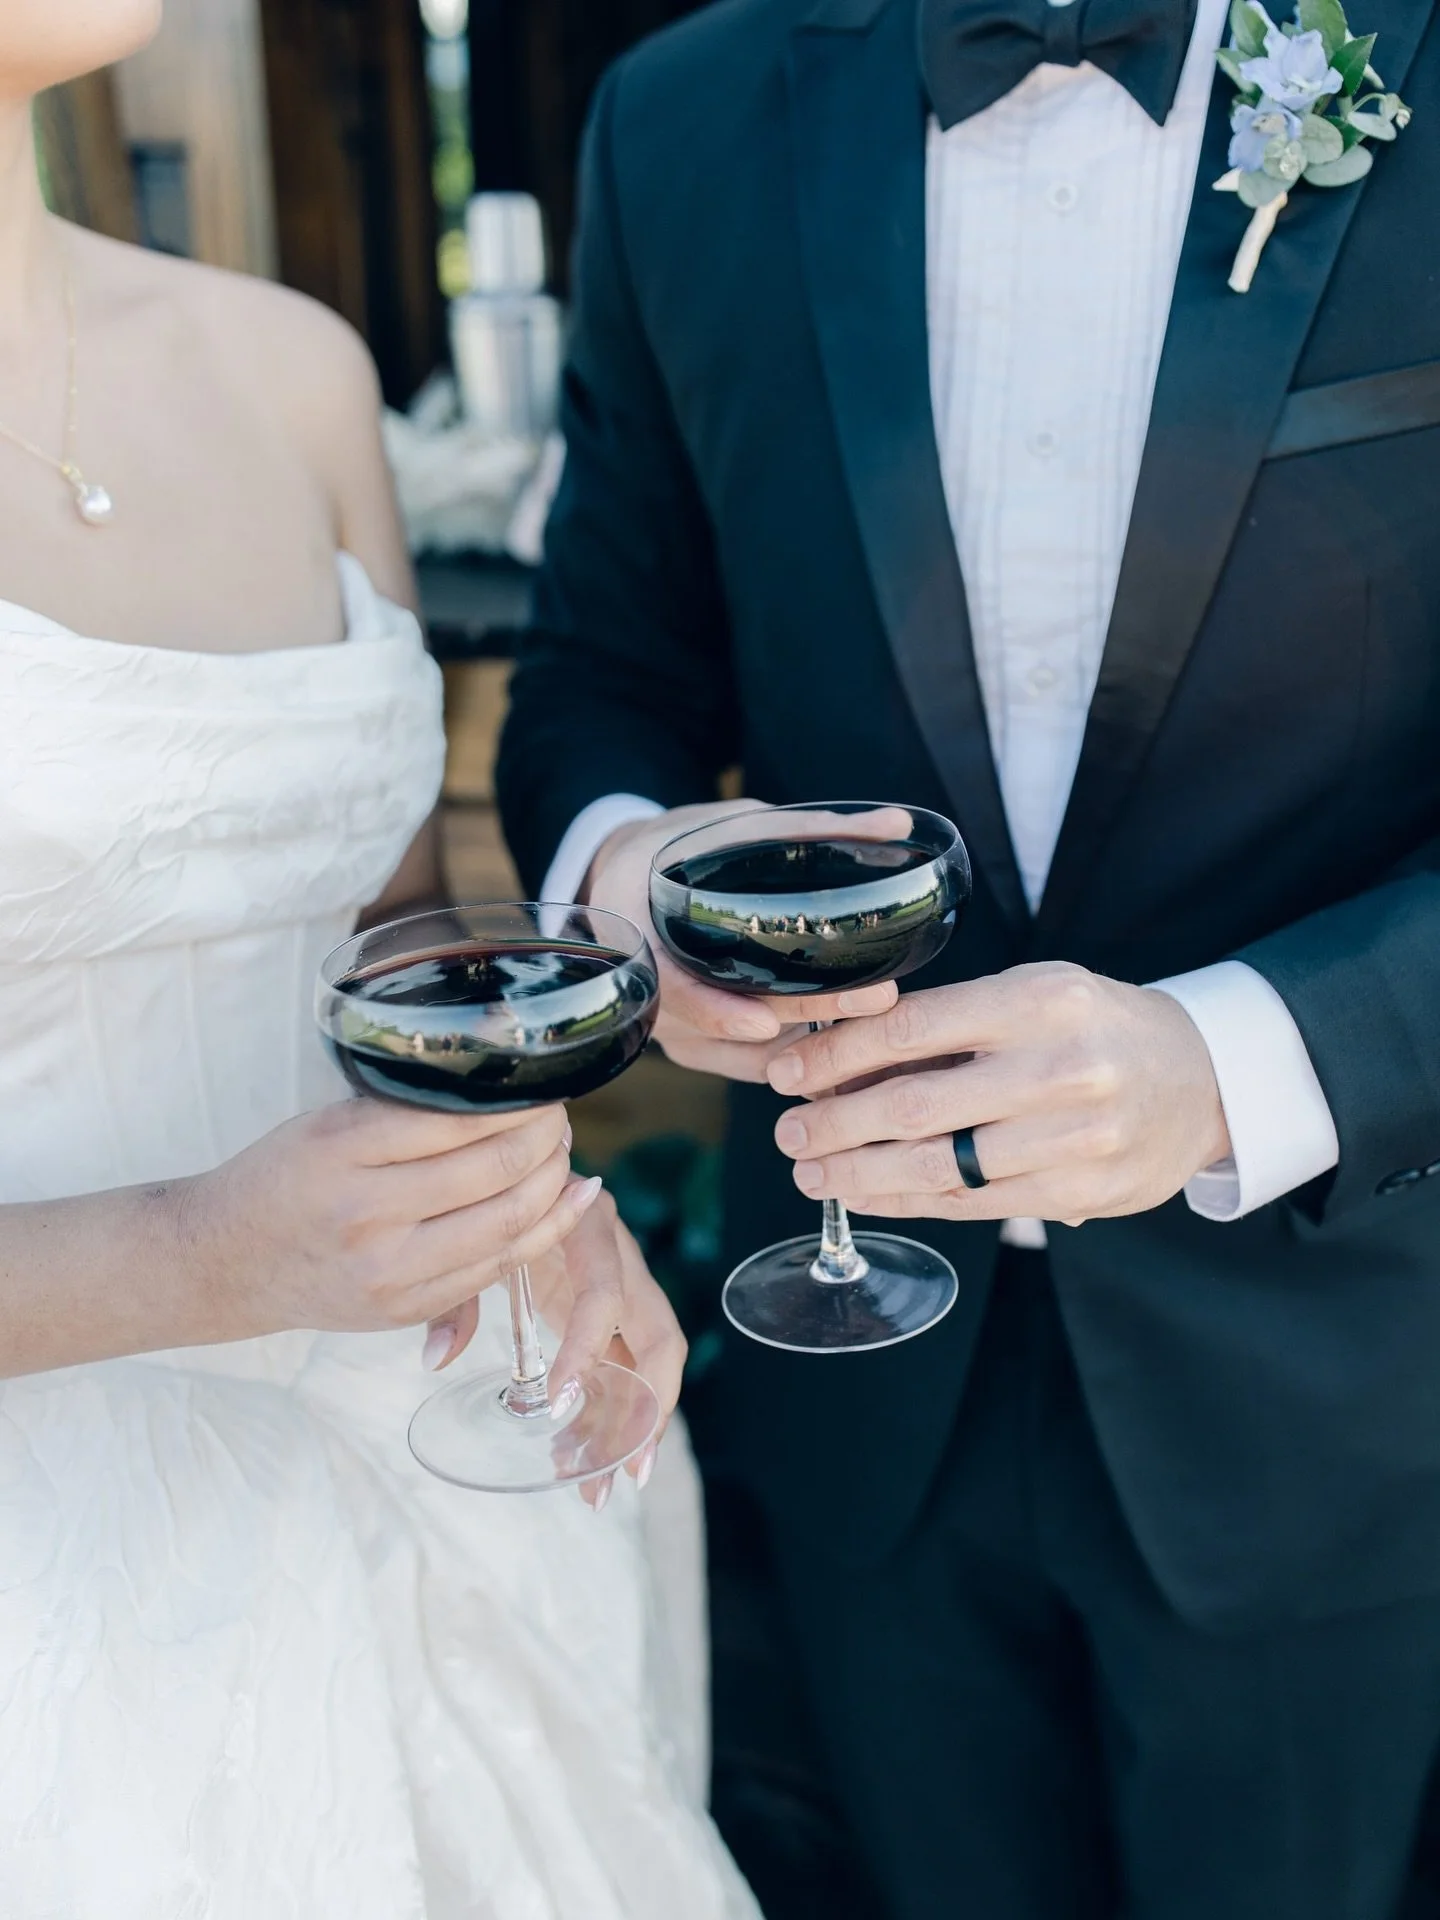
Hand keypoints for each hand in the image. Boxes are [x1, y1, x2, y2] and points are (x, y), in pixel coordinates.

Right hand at [189, 1098, 599, 1339]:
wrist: (225, 1261)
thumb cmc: (284, 1178)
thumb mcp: (327, 1124)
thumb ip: (405, 1114)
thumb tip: (502, 1090)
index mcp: (343, 1149)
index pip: (461, 1120)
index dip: (518, 1101)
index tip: (541, 1081)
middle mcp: (367, 1214)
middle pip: (496, 1171)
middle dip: (545, 1137)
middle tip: (558, 1113)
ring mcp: (388, 1271)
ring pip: (507, 1223)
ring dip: (553, 1182)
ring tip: (562, 1151)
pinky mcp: (404, 1309)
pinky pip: (495, 1268)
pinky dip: (544, 1232)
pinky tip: (570, 1201)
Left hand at [427, 1190, 685, 1506]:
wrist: (506, 1162)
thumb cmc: (487, 1199)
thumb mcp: (468, 1239)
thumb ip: (453, 1296)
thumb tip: (436, 1359)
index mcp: (586, 1228)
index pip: (603, 1296)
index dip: (588, 1349)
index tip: (559, 1403)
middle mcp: (619, 1259)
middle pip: (658, 1338)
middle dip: (648, 1409)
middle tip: (625, 1472)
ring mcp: (622, 1289)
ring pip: (650, 1363)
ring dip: (634, 1425)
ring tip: (602, 1486)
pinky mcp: (612, 1313)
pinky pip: (627, 1366)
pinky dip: (613, 1413)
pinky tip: (587, 1458)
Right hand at [585, 803, 897, 1080]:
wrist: (628, 885)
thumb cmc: (678, 850)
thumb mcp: (725, 827)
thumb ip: (805, 829)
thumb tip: (897, 822)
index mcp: (639, 935)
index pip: (671, 988)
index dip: (714, 1010)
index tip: (763, 1023)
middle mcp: (652, 994)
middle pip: (731, 1022)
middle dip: (807, 1013)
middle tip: (876, 997)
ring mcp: (673, 1029)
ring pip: (747, 1056)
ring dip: (810, 1045)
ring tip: (879, 1019)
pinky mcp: (697, 1048)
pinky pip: (751, 1066)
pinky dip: (800, 1056)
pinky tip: (852, 1039)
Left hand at [764, 962, 1231, 1225]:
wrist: (1204, 1080)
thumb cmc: (1096, 1028)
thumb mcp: (1036, 992)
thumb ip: (954, 1020)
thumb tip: (842, 1054)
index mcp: (1040, 1001)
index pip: (912, 1028)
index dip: (836, 1056)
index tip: (787, 1073)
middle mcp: (1059, 1068)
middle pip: (916, 1104)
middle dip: (834, 1123)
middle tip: (787, 1134)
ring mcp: (1073, 1138)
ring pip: (938, 1165)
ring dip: (859, 1172)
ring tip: (812, 1172)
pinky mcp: (1079, 1194)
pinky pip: (971, 1204)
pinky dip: (907, 1201)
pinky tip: (866, 1194)